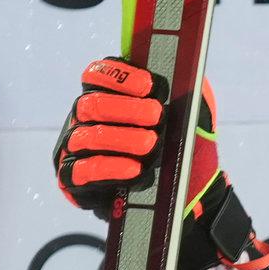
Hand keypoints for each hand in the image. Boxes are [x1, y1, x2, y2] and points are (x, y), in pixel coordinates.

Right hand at [52, 58, 262, 269]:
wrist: (187, 196)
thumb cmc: (183, 148)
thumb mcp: (192, 116)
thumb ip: (189, 93)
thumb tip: (189, 73)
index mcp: (108, 98)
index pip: (98, 75)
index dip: (118, 76)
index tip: (148, 85)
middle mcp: (86, 121)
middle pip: (91, 105)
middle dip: (125, 108)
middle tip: (156, 114)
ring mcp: (77, 150)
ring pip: (87, 137)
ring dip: (121, 138)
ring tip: (150, 143)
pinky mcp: (76, 180)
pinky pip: (83, 171)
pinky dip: (109, 168)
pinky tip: (133, 169)